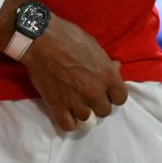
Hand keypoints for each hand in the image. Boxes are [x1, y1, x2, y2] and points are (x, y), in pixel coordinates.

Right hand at [21, 15, 128, 132]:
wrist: (40, 39)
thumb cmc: (68, 36)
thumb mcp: (93, 45)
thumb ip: (105, 62)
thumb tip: (116, 68)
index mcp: (107, 75)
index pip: (121, 98)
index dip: (113, 94)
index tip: (105, 90)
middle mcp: (95, 92)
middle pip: (104, 111)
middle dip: (97, 103)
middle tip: (87, 94)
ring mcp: (76, 101)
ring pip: (87, 119)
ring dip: (82, 112)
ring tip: (75, 102)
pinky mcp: (57, 106)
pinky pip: (68, 126)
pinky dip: (68, 121)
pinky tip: (65, 112)